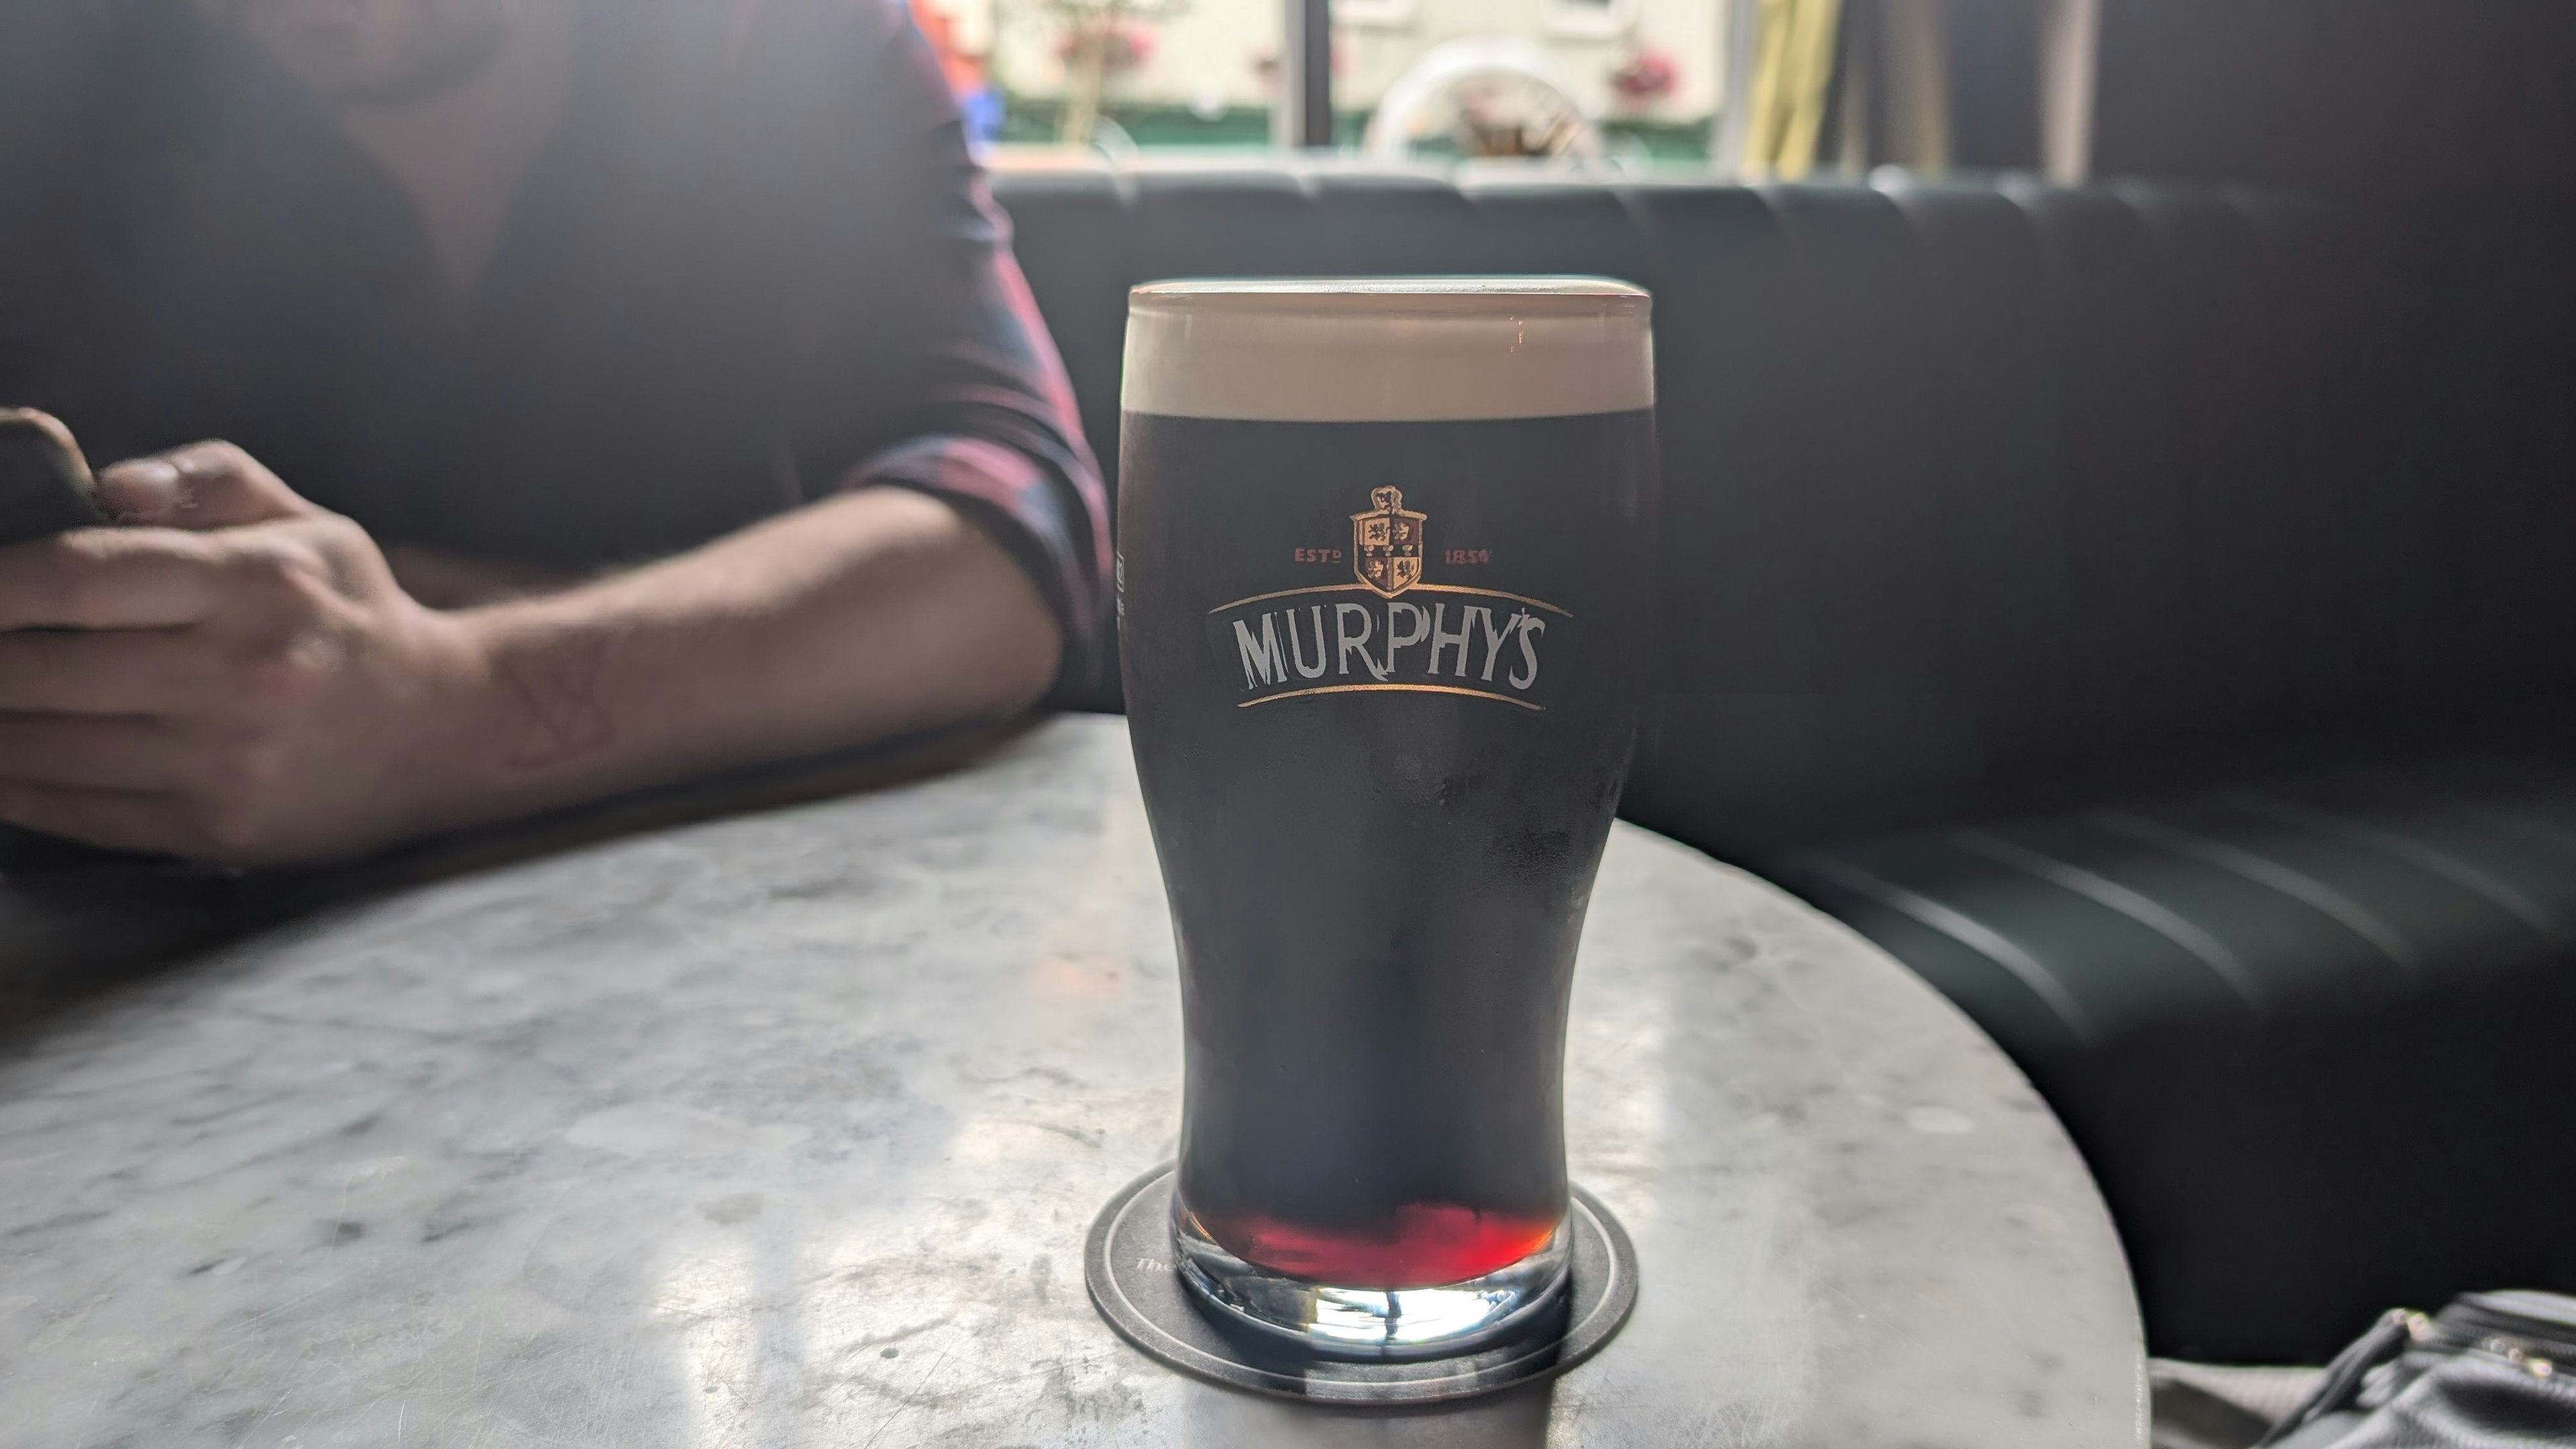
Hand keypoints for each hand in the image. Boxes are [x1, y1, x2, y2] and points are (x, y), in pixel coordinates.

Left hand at [0, 442, 487, 864]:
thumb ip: (207, 480)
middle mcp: (240, 675)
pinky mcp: (216, 830)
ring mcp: (226, 763)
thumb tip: (109, 485)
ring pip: (38, 749)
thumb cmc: (351, 615)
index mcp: (256, 584)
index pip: (77, 575)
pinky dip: (10, 787)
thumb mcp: (306, 523)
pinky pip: (73, 812)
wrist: (446, 732)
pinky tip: (1, 759)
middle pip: (37, 668)